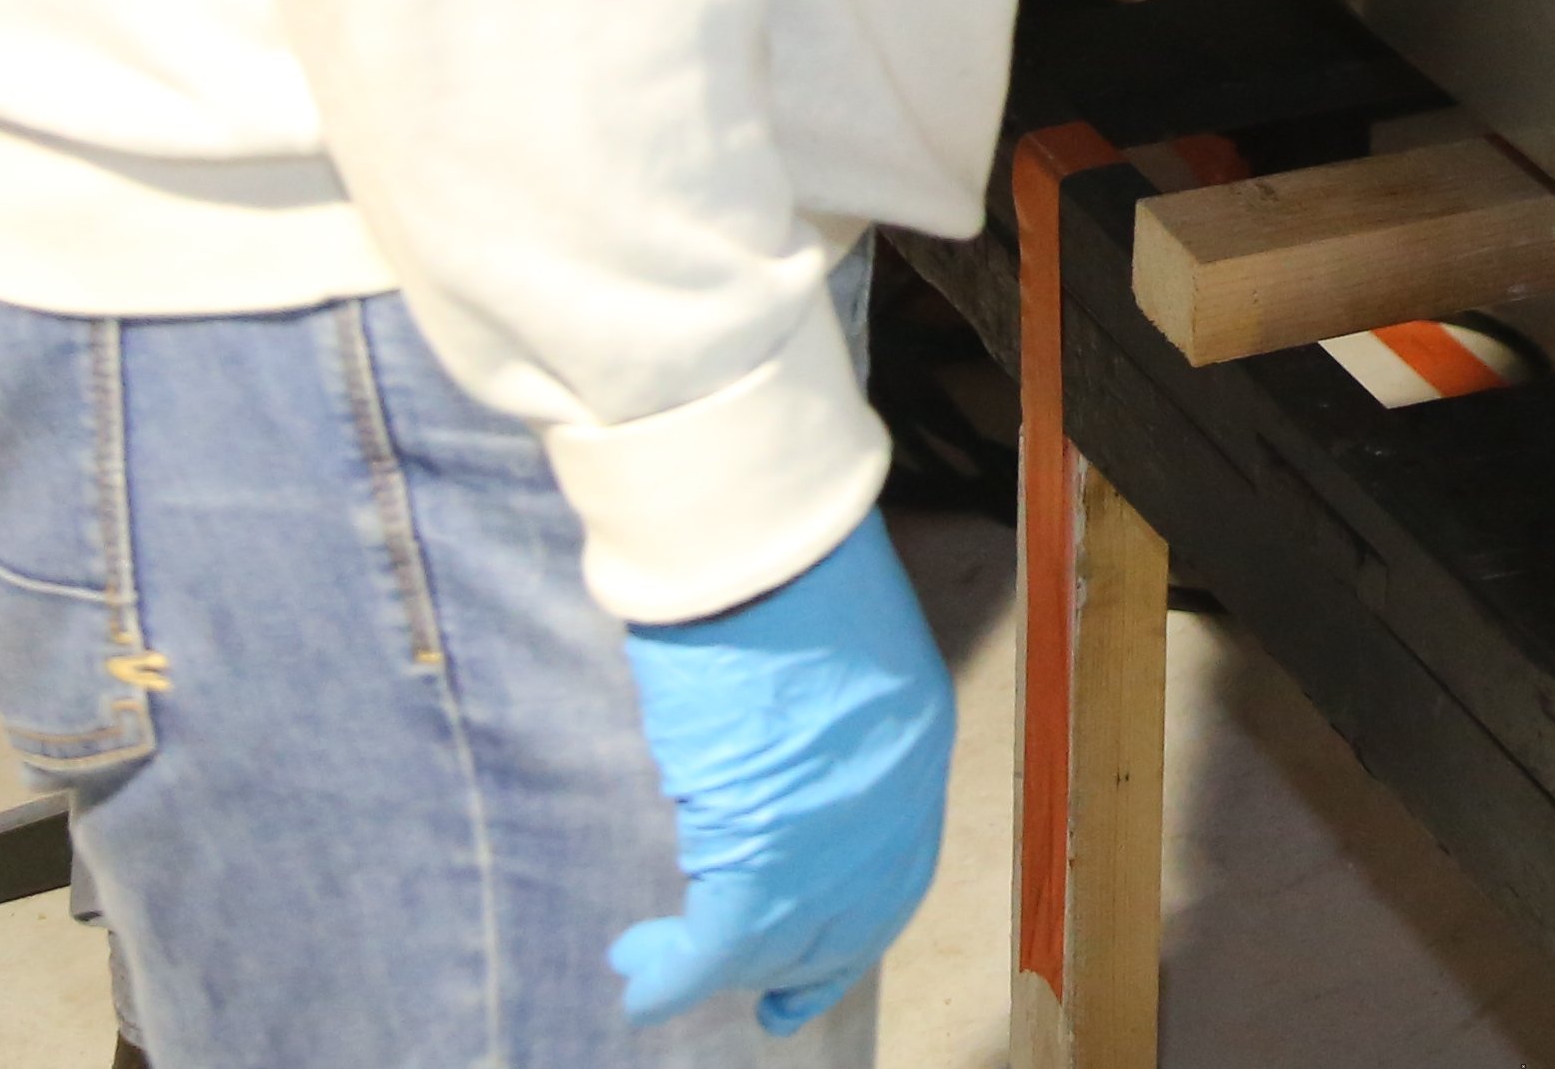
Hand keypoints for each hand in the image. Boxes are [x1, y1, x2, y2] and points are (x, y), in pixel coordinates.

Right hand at [605, 517, 952, 1035]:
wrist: (763, 551)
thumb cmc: (790, 568)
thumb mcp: (840, 641)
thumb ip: (825, 715)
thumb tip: (778, 755)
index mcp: (914, 746)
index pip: (897, 868)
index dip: (857, 922)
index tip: (822, 956)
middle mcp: (889, 807)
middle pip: (850, 922)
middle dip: (803, 966)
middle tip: (767, 1002)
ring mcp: (832, 841)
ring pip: (782, 943)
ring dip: (720, 966)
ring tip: (651, 963)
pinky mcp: (762, 858)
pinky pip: (719, 947)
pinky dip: (674, 975)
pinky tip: (640, 978)